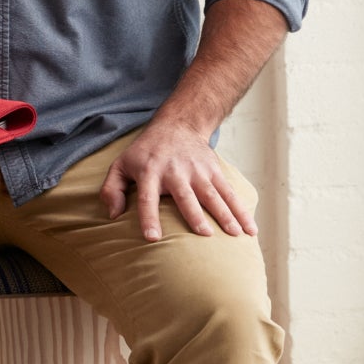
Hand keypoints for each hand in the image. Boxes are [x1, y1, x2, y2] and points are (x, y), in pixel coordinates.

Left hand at [99, 121, 257, 241]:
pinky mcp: (214, 171)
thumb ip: (112, 189)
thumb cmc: (144, 153)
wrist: (176, 126)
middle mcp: (175, 172)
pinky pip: (229, 193)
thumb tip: (112, 215)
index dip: (149, 217)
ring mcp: (197, 171)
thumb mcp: (121, 165)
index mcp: (149, 172)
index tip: (152, 238)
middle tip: (204, 234)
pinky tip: (251, 229)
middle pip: (185, 196)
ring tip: (235, 234)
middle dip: (195, 215)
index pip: (147, 198)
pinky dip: (242, 210)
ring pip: (213, 194)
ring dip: (225, 214)